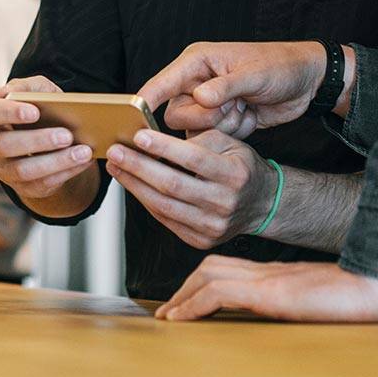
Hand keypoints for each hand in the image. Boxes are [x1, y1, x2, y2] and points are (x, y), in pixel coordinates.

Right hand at [0, 76, 94, 200]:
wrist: (54, 140)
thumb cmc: (44, 110)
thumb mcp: (40, 92)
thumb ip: (29, 87)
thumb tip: (10, 92)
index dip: (8, 113)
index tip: (35, 112)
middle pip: (5, 145)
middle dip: (37, 140)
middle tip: (67, 135)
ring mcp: (6, 169)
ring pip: (23, 171)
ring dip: (56, 161)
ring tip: (83, 152)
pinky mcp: (24, 187)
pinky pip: (42, 185)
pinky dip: (66, 173)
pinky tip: (84, 162)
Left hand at [105, 129, 276, 249]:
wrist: (261, 204)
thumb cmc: (240, 168)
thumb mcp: (230, 143)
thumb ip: (199, 140)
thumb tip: (158, 140)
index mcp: (235, 174)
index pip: (194, 159)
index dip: (164, 148)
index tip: (138, 136)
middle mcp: (225, 203)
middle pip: (173, 185)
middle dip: (138, 167)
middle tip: (115, 152)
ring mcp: (213, 226)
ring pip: (164, 206)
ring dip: (134, 185)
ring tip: (117, 167)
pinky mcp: (201, 240)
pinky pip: (165, 220)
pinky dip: (146, 200)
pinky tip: (132, 184)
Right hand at [138, 41, 330, 133]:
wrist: (305, 82)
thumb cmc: (280, 66)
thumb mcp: (254, 74)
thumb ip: (226, 86)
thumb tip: (199, 97)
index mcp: (197, 62)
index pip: (162, 82)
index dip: (146, 99)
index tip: (130, 115)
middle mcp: (196, 82)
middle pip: (176, 115)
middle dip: (206, 118)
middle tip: (233, 105)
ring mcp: (207, 104)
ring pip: (195, 130)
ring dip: (223, 126)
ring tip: (244, 108)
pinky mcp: (220, 121)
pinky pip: (213, 139)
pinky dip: (233, 132)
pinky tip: (249, 116)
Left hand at [155, 259, 377, 323]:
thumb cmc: (366, 301)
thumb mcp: (324, 308)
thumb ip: (303, 309)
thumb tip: (297, 323)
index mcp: (282, 276)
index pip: (231, 269)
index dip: (202, 283)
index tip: (184, 305)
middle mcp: (271, 272)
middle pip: (214, 266)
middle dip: (185, 286)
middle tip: (167, 310)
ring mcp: (271, 279)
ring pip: (210, 274)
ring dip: (182, 295)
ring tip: (168, 316)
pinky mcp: (272, 292)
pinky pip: (220, 293)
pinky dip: (193, 304)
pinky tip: (180, 319)